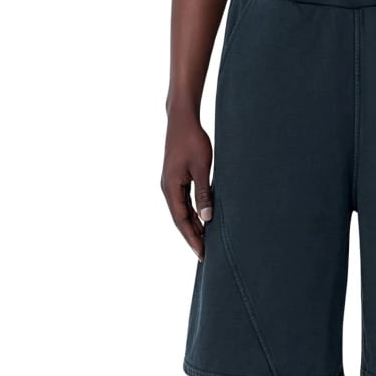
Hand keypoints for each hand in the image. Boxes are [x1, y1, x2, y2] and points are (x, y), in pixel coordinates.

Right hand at [161, 108, 213, 260]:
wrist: (182, 119)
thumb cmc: (193, 141)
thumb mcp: (202, 168)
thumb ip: (204, 194)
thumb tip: (207, 218)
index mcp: (171, 188)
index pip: (182, 220)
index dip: (193, 238)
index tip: (202, 254)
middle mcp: (167, 188)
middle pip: (180, 220)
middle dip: (192, 237)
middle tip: (205, 255)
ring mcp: (170, 184)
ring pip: (182, 212)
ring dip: (193, 227)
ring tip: (205, 242)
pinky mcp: (176, 179)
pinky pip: (183, 202)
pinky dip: (192, 214)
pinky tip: (203, 221)